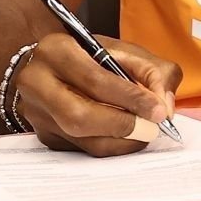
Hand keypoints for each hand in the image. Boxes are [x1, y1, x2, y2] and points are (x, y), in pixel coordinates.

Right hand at [14, 33, 182, 156]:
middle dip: (122, 125)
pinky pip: (80, 149)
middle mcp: (37, 83)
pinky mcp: (44, 135)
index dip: (130, 98)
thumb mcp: (123, 50)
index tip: (158, 112)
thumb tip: (164, 108)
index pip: (95, 79)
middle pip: (79, 116)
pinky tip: (125, 137)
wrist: (51, 64)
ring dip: (119, 141)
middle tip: (151, 129)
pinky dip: (109, 145)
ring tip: (143, 133)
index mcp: (57, 50)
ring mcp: (38, 113)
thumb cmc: (91, 56)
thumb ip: (152, 72)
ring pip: (80, 139)